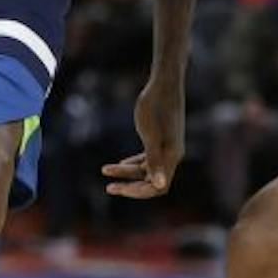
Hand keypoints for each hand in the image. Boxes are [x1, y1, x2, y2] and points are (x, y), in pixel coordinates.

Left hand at [103, 75, 183, 198]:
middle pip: (151, 182)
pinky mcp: (159, 140)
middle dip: (130, 186)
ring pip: (146, 170)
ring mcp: (166, 148)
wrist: (163, 84)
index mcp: (172, 156)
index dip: (140, 192)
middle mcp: (172, 155)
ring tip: (105, 170)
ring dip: (126, 173)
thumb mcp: (150, 135)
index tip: (120, 189)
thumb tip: (160, 186)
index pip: (158, 187)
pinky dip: (133, 164)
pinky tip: (119, 164)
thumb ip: (154, 161)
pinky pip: (146, 159)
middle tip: (109, 187)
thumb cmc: (155, 108)